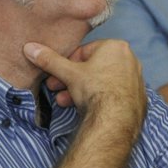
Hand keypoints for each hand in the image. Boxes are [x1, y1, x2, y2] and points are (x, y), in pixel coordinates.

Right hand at [26, 40, 145, 127]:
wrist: (116, 120)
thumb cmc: (96, 90)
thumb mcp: (68, 73)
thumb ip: (49, 60)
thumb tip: (31, 48)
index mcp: (116, 47)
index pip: (84, 51)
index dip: (65, 64)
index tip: (54, 74)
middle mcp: (130, 60)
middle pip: (91, 68)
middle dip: (70, 79)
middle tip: (54, 88)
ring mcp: (135, 79)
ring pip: (100, 82)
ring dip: (79, 91)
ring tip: (64, 101)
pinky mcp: (136, 97)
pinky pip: (112, 94)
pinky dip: (97, 99)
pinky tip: (84, 108)